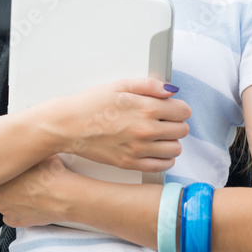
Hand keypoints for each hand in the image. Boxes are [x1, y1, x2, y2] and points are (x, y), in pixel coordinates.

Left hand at [0, 154, 69, 227]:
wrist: (64, 196)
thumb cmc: (51, 175)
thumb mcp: (36, 154)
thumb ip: (25, 153)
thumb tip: (26, 147)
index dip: (8, 173)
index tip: (17, 173)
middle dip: (9, 187)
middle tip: (25, 183)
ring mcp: (5, 210)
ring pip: (4, 203)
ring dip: (13, 200)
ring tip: (30, 194)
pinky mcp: (15, 222)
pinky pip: (11, 217)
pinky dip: (18, 213)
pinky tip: (30, 206)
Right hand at [52, 77, 191, 172]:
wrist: (68, 126)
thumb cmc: (91, 104)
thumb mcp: (120, 85)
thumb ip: (149, 85)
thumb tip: (171, 90)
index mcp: (146, 108)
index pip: (183, 111)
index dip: (178, 107)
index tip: (170, 107)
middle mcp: (146, 131)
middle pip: (182, 130)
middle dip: (176, 123)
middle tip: (162, 119)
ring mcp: (139, 150)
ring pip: (176, 149)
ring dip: (171, 141)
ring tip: (157, 134)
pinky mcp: (130, 164)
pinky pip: (162, 166)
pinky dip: (164, 158)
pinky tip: (154, 149)